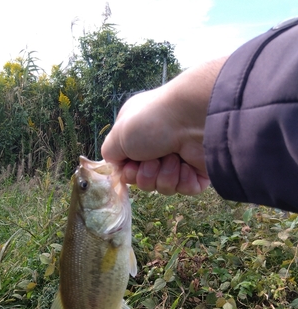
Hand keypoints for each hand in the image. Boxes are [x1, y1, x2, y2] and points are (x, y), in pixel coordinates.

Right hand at [101, 57, 226, 195]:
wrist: (192, 119)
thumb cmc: (152, 122)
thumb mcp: (118, 134)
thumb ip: (110, 152)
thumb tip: (116, 166)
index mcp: (139, 137)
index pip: (128, 169)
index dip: (128, 173)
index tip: (131, 165)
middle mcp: (159, 148)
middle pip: (145, 181)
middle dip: (146, 175)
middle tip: (153, 160)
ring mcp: (180, 160)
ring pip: (164, 187)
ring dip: (164, 175)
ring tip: (172, 158)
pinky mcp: (199, 171)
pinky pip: (185, 189)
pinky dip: (183, 180)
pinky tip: (186, 165)